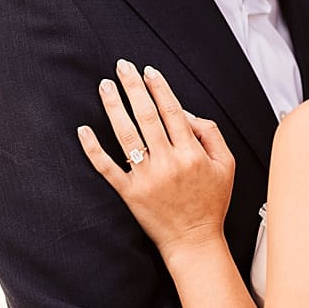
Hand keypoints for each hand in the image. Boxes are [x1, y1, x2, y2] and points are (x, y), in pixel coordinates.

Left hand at [77, 61, 234, 255]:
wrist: (194, 241)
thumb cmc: (210, 202)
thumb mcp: (225, 166)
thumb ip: (210, 135)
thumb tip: (185, 112)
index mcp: (192, 154)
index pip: (172, 111)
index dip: (159, 88)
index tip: (148, 71)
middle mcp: (168, 163)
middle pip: (147, 116)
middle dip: (133, 87)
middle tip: (121, 66)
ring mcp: (147, 178)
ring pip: (126, 136)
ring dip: (113, 107)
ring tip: (105, 86)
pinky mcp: (129, 193)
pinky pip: (107, 167)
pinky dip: (93, 148)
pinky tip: (83, 129)